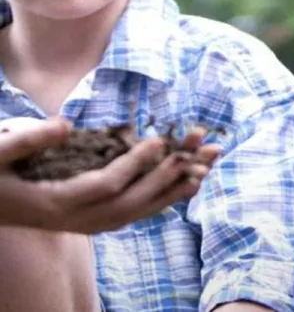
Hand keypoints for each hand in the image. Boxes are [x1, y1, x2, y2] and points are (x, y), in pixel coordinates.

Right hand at [0, 118, 220, 233]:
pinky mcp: (94, 220)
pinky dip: (164, 197)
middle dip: (172, 174)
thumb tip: (65, 124)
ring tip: (210, 162)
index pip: (106, 186)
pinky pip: (136, 213)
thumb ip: (27, 140)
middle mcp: (77, 220)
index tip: (160, 140)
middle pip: (133, 201)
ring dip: (178, 186)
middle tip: (204, 147)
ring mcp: (87, 224)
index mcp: (55, 203)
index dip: (135, 164)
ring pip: (140, 210)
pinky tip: (188, 181)